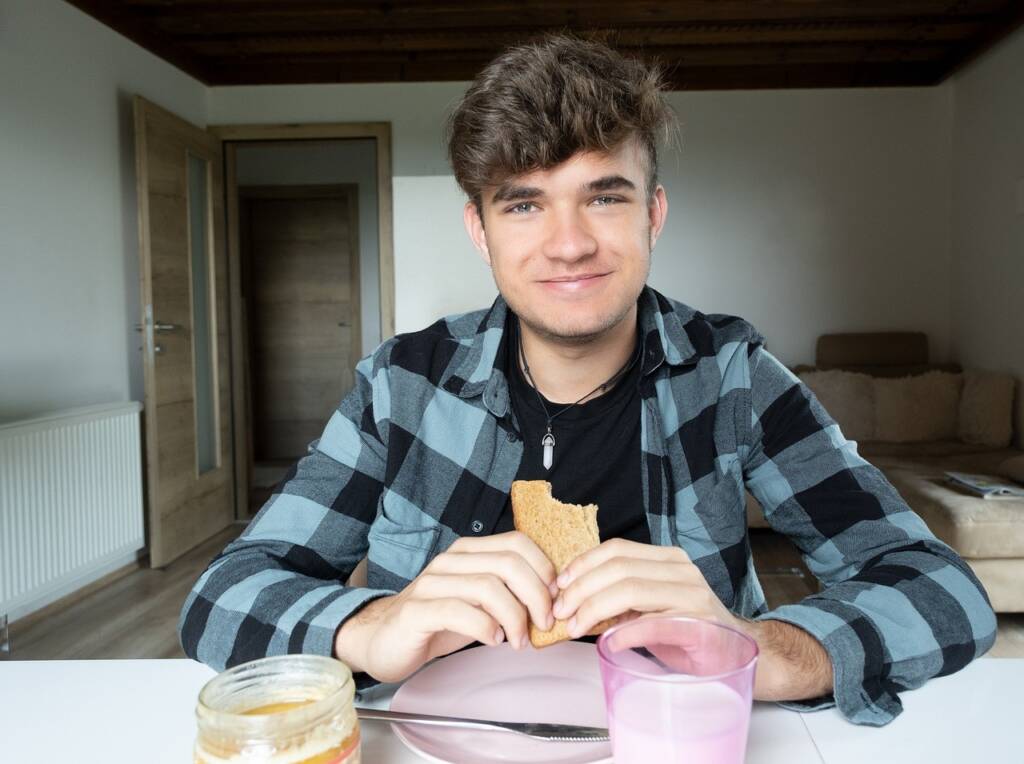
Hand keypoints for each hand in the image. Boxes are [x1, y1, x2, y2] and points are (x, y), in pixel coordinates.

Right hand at [334, 531, 556, 682]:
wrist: (383, 639)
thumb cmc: (436, 621)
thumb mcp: (478, 601)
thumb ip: (508, 592)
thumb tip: (552, 599)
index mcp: (468, 552)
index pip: (517, 543)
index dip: (544, 568)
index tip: (554, 597)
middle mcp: (451, 561)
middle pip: (509, 564)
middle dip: (536, 596)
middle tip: (544, 623)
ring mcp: (432, 583)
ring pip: (488, 587)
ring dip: (514, 617)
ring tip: (517, 640)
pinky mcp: (417, 610)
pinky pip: (460, 611)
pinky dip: (485, 627)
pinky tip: (493, 640)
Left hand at [552, 538, 745, 637]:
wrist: (735, 655)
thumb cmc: (690, 632)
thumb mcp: (652, 607)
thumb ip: (622, 599)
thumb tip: (574, 601)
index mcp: (668, 559)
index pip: (617, 549)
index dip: (583, 563)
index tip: (560, 583)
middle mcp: (681, 571)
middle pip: (619, 568)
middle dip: (581, 589)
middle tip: (560, 610)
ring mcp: (692, 595)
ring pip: (631, 590)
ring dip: (594, 609)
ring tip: (575, 626)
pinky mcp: (698, 624)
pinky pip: (652, 624)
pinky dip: (624, 634)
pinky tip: (609, 644)